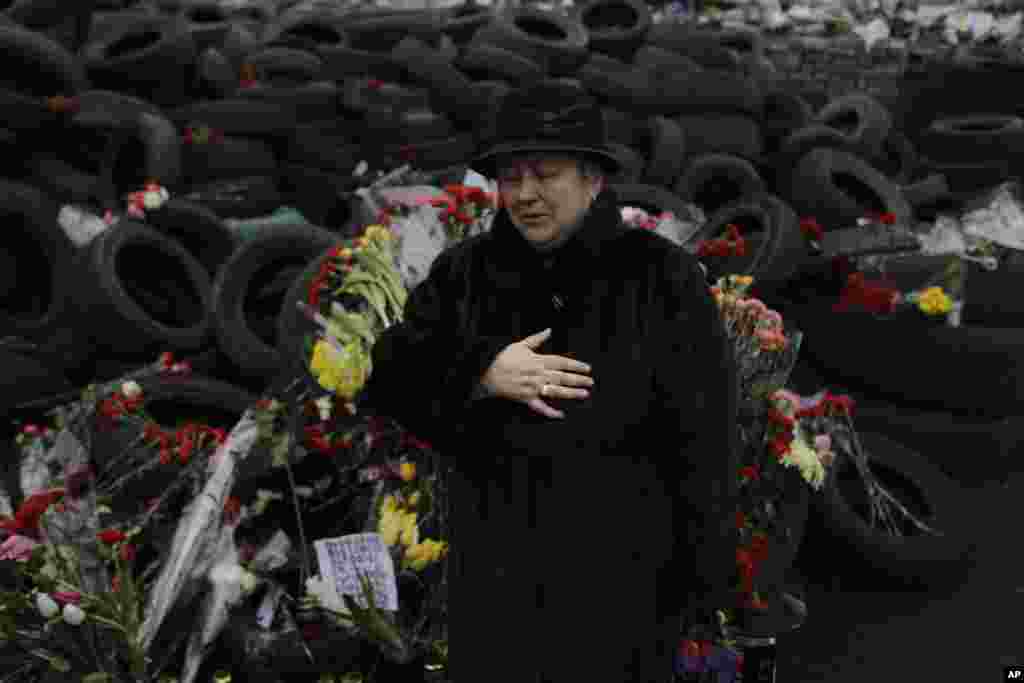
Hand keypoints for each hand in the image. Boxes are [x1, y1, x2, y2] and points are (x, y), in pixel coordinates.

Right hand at [479, 328, 593, 418]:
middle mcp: (538, 375)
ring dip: (571, 393)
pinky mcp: (527, 399)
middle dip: (578, 380)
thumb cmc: (503, 359)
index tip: (587, 368)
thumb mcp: (520, 345)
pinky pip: (540, 407)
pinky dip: (550, 412)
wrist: (487, 373)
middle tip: (591, 382)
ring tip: (584, 394)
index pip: (562, 363)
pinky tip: (561, 415)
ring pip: (556, 391)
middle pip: (562, 377)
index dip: (576, 365)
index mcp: (538, 361)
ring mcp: (533, 388)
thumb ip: (536, 339)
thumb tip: (549, 330)